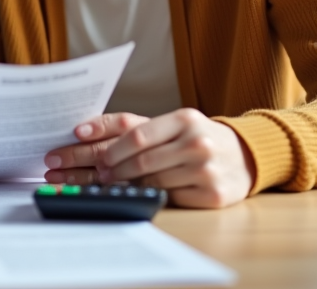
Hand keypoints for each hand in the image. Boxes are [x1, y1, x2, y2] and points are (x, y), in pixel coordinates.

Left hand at [42, 109, 255, 208]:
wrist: (244, 158)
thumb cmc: (197, 139)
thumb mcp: (173, 124)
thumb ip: (136, 127)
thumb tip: (85, 131)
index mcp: (184, 119)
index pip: (134, 132)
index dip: (103, 140)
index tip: (73, 141)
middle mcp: (196, 143)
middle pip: (138, 159)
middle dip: (102, 167)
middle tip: (76, 170)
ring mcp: (204, 170)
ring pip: (149, 180)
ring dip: (120, 183)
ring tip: (99, 182)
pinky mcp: (210, 195)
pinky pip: (167, 197)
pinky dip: (146, 195)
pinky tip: (131, 192)